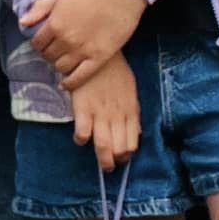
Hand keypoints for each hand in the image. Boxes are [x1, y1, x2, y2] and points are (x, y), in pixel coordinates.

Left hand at [22, 0, 145, 90]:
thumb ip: (40, 8)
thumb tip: (22, 22)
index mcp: (54, 24)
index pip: (37, 43)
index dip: (39, 43)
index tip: (44, 42)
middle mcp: (65, 40)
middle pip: (48, 56)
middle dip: (48, 54)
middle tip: (54, 50)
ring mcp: (82, 51)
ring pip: (60, 67)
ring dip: (58, 65)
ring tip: (62, 60)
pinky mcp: (98, 58)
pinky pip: (79, 77)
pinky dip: (69, 83)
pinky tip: (65, 84)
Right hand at [68, 53, 139, 170]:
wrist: (98, 55)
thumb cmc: (115, 72)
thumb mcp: (131, 91)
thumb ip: (133, 112)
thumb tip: (137, 132)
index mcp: (130, 112)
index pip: (132, 143)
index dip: (127, 155)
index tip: (121, 156)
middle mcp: (117, 116)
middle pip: (119, 149)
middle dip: (115, 162)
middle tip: (109, 164)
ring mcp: (100, 114)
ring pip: (103, 147)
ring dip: (102, 160)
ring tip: (101, 165)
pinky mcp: (83, 109)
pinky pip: (82, 134)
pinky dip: (81, 140)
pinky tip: (81, 137)